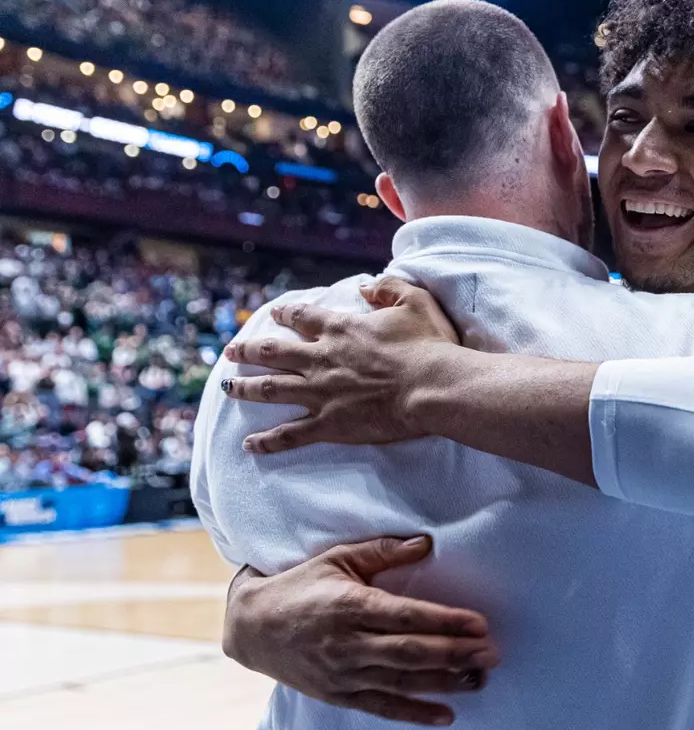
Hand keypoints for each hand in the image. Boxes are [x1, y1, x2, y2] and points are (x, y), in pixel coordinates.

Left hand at [222, 278, 460, 453]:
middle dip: (248, 351)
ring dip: (245, 388)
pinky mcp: (330, 424)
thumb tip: (366, 285)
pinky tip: (249, 444)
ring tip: (227, 388)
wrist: (430, 387)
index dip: (285, 314)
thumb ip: (388, 288)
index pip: (302, 318)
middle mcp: (321, 359)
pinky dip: (267, 440)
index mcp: (340, 330)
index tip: (273, 314)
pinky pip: (290, 434)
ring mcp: (321, 393)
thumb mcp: (414, 302)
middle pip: (272, 352)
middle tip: (230, 351)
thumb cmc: (428, 346)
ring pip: (271, 389)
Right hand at [224, 535, 499, 725]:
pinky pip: (382, 707)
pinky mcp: (338, 695)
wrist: (250, 627)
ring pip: (401, 682)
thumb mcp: (336, 559)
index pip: (406, 616)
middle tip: (493, 653)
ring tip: (480, 679)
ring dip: (444, 683)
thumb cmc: (299, 586)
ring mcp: (342, 673)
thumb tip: (427, 543)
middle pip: (410, 651)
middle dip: (455, 654)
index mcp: (350, 606)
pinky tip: (446, 715)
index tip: (480, 623)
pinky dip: (414, 713)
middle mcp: (347, 643)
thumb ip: (382, 551)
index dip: (445, 621)